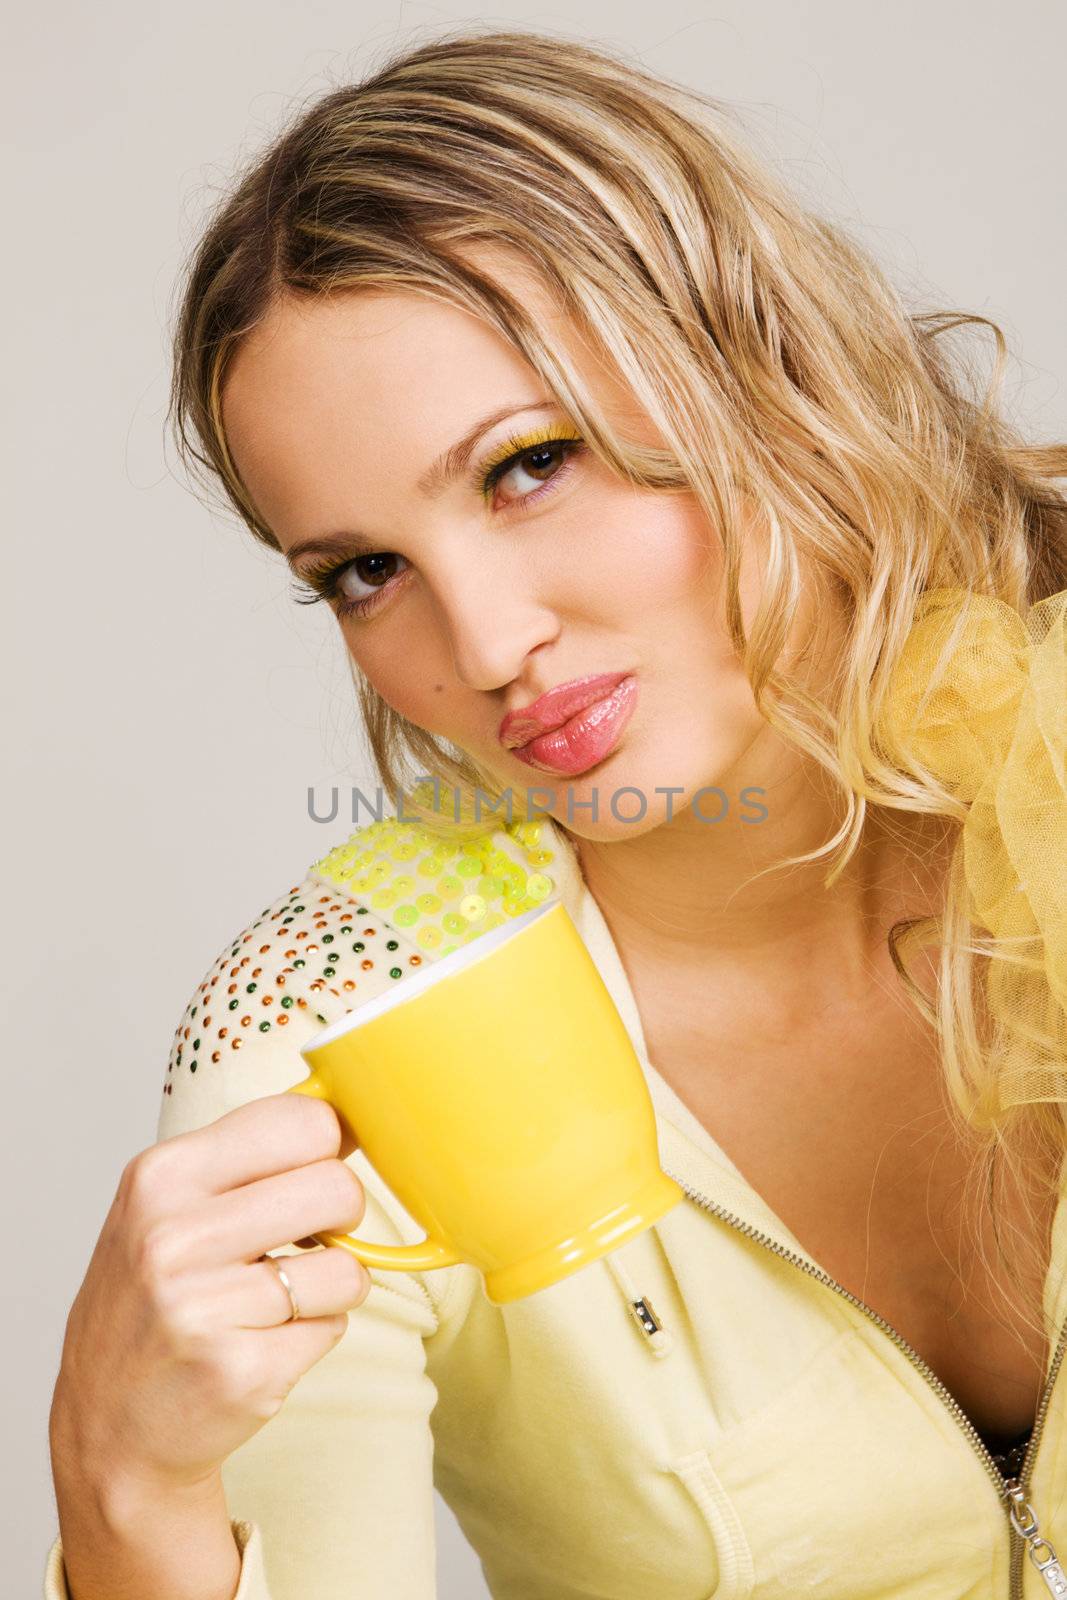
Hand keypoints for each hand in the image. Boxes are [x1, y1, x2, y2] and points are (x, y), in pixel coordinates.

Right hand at [50, 1094, 371, 1497]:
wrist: (107, 1425)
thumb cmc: (154, 1297)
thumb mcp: (168, 1204)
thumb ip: (247, 1156)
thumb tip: (351, 1114)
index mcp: (161, 1176)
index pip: (303, 1120)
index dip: (329, 1145)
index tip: (314, 1168)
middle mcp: (173, 1237)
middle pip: (338, 1188)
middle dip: (343, 1215)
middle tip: (306, 1238)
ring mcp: (204, 1310)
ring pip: (348, 1268)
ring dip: (332, 1285)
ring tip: (278, 1299)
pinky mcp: (240, 1372)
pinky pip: (334, 1328)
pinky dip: (314, 1335)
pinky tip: (262, 1342)